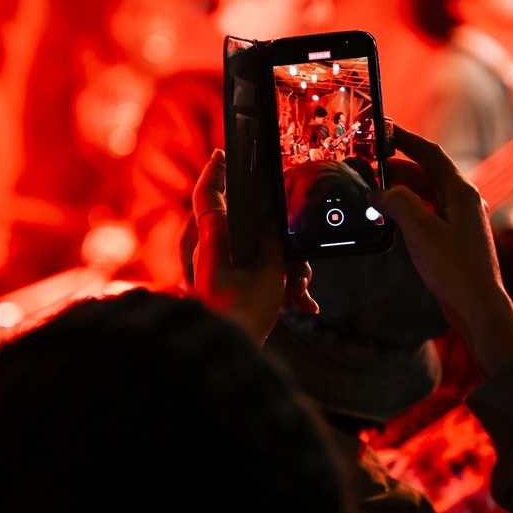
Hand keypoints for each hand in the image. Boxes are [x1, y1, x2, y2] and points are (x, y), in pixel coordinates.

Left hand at [191, 149, 316, 340]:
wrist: (225, 359)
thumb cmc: (241, 314)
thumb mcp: (268, 274)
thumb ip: (271, 245)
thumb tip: (270, 231)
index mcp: (213, 240)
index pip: (208, 195)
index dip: (216, 172)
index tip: (222, 153)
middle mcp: (211, 253)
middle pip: (246, 230)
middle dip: (279, 245)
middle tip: (298, 266)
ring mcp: (217, 272)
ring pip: (255, 255)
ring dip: (284, 271)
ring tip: (301, 293)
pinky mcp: (227, 290)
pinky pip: (254, 277)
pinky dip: (277, 287)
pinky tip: (304, 303)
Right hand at [372, 127, 512, 376]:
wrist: (478, 307)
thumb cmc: (455, 269)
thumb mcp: (420, 230)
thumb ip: (397, 202)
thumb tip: (380, 192)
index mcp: (460, 191)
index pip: (430, 154)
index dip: (406, 140)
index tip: (385, 131)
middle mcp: (462, 201)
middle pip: (425, 174)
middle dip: (395, 169)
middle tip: (367, 168)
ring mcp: (460, 221)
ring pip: (425, 195)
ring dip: (399, 192)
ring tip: (371, 193)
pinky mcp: (453, 239)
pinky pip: (426, 215)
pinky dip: (406, 211)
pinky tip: (389, 219)